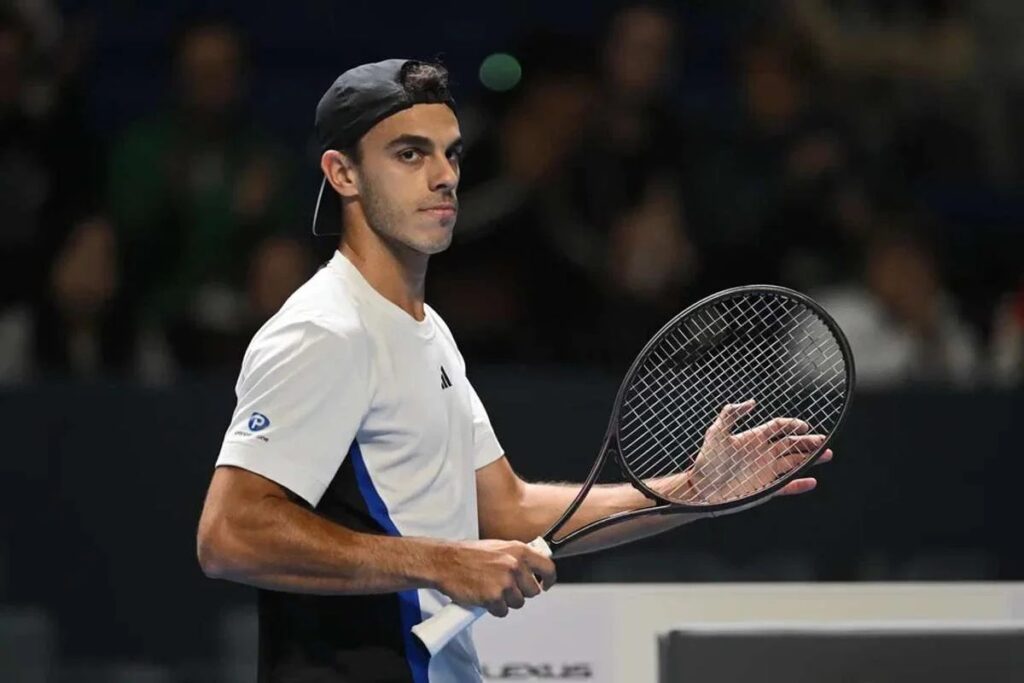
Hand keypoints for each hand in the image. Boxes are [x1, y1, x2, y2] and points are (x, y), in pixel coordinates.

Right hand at [434, 540, 556, 617]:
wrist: (445, 562)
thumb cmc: (468, 554)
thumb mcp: (498, 547)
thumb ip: (516, 557)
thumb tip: (530, 568)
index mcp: (518, 550)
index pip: (548, 568)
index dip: (549, 580)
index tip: (546, 585)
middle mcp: (514, 565)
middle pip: (533, 591)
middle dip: (521, 592)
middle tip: (506, 588)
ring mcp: (505, 582)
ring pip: (518, 603)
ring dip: (506, 601)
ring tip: (491, 589)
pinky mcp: (494, 598)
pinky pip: (502, 611)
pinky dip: (494, 608)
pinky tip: (484, 597)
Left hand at [683, 400, 832, 502]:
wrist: (702, 488)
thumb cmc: (707, 460)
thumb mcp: (716, 433)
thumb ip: (731, 414)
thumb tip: (751, 402)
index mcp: (754, 438)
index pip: (778, 427)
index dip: (792, 425)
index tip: (804, 426)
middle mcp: (763, 453)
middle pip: (792, 444)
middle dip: (808, 442)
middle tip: (824, 441)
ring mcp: (766, 470)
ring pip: (794, 462)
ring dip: (810, 459)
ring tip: (827, 454)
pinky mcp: (766, 488)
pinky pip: (787, 486)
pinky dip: (799, 484)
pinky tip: (811, 481)